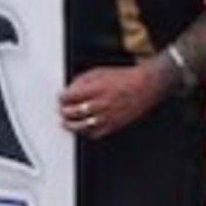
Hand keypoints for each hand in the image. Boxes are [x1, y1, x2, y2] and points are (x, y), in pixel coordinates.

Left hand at [59, 60, 175, 141]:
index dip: (62, 98)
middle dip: (64, 111)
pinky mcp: (113, 126)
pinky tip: (83, 129)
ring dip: (71, 125)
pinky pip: (94, 134)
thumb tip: (71, 88)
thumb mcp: (100, 72)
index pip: (70, 96)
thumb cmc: (125, 78)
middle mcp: (100, 104)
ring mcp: (106, 116)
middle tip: (62, 110)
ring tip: (66, 123)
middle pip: (73, 112)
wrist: (145, 86)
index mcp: (96, 88)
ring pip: (81, 126)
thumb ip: (83, 80)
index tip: (61, 98)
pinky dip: (86, 133)